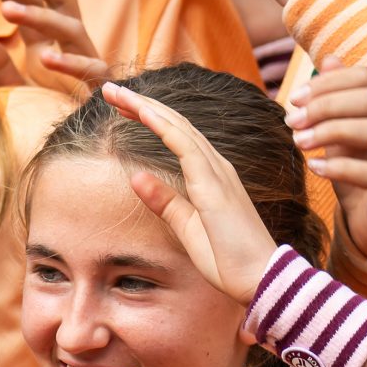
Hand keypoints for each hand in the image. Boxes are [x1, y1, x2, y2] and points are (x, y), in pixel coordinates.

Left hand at [99, 81, 281, 305]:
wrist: (257, 278)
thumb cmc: (227, 257)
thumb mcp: (185, 227)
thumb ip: (165, 201)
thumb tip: (136, 177)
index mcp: (209, 175)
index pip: (174, 135)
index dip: (147, 116)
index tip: (119, 105)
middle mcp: (216, 167)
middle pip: (174, 124)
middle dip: (140, 103)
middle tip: (109, 88)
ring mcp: (218, 173)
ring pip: (178, 128)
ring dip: (146, 108)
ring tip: (116, 93)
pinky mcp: (215, 187)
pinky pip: (188, 148)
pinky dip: (165, 128)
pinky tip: (144, 114)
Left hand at [291, 60, 366, 263]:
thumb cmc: (357, 173)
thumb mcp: (342, 134)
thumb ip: (337, 99)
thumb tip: (327, 58)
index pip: (366, 79)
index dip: (328, 83)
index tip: (294, 98)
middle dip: (326, 106)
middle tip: (290, 121)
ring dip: (330, 133)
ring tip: (298, 142)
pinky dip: (340, 167)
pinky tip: (314, 168)